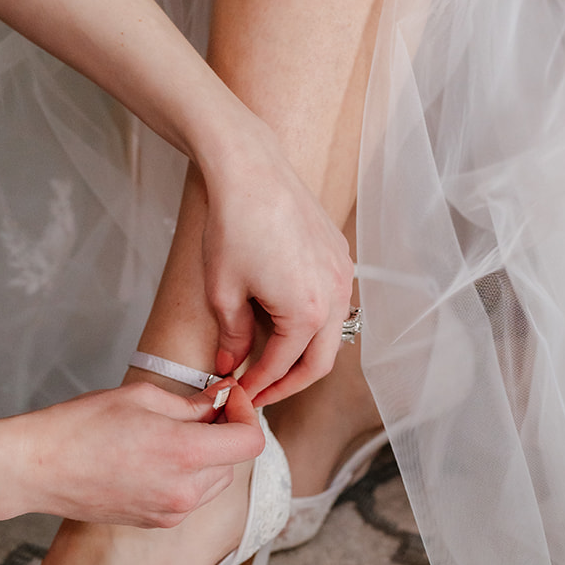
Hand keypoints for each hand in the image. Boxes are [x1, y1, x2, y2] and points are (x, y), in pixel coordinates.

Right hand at [22, 378, 264, 526]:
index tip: (228, 398)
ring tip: (173, 434)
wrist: (38, 468)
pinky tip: (155, 457)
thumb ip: (192, 404)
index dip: (245, 413)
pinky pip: (190, 497)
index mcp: (186, 453)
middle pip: (234, 462)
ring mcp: (171, 512)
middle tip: (199, 410)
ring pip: (214, 482)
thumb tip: (221, 400)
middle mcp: (185, 491)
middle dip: (225, 434)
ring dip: (207, 457)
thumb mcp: (141, 397)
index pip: (250, 441)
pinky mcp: (156, 522)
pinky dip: (186, 476)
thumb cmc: (82, 425)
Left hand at [199, 139, 352, 407]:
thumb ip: (232, 336)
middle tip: (262, 392)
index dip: (259, 386)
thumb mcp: (222, 291)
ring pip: (331, 333)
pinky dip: (314, 321)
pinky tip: (287, 319)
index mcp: (306, 312)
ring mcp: (342, 274)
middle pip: (320, 362)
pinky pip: (334, 301)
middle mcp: (334, 296)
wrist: (252, 170)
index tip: (240, 394)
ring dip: (305, 352)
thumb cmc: (233, 226)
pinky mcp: (341, 254)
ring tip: (273, 359)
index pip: (282, 366)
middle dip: (289, 383)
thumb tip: (230, 364)